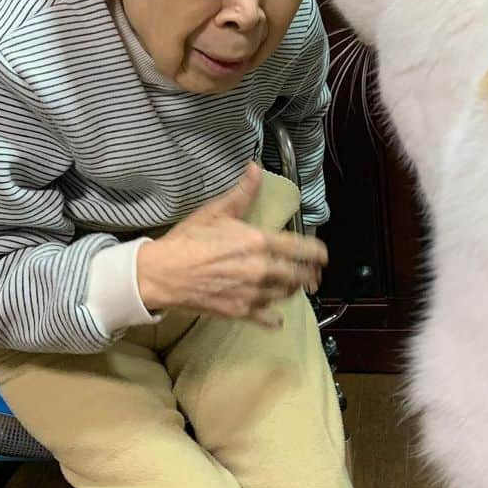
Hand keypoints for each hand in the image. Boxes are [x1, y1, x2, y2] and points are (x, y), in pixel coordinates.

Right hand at [136, 164, 327, 328]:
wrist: (164, 273)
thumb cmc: (188, 240)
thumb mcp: (216, 212)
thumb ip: (242, 193)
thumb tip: (256, 168)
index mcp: (258, 242)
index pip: (301, 248)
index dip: (317, 252)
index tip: (323, 255)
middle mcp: (262, 269)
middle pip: (298, 275)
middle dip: (309, 275)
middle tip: (312, 274)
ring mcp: (252, 293)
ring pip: (285, 295)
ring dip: (293, 291)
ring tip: (293, 287)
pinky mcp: (240, 311)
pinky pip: (267, 318)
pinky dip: (275, 319)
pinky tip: (276, 318)